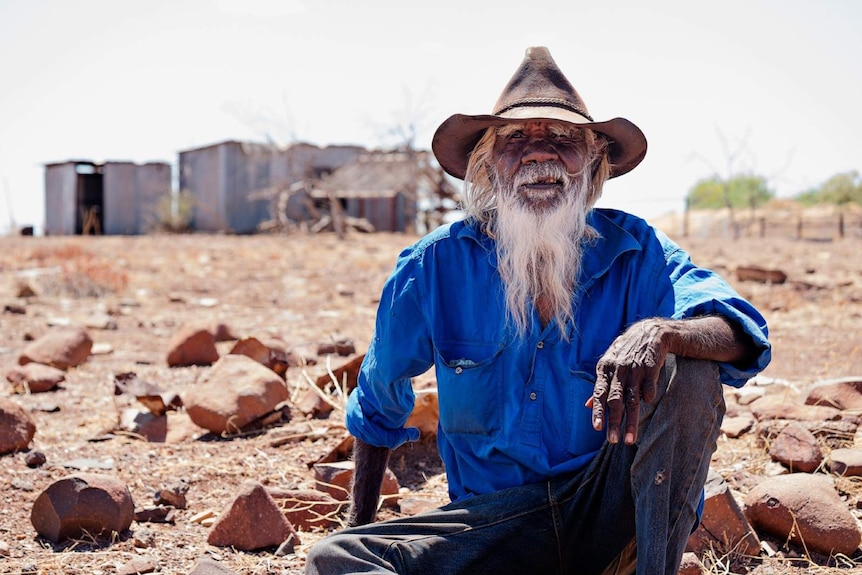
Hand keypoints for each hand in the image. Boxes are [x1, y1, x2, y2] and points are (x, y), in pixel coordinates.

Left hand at [587, 319, 669, 444]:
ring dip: (631, 421)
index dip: (598, 411)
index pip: (599, 394)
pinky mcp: (651, 368)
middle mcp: (618, 369)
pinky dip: (648, 397)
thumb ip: (600, 386)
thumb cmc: (625, 353)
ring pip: (632, 400)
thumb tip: (587, 406)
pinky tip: (649, 403)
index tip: (597, 428)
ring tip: (630, 439)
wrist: (649, 333)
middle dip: (614, 422)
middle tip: (612, 441)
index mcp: (604, 369)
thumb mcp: (609, 365)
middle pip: (615, 400)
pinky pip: (649, 388)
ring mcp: (635, 369)